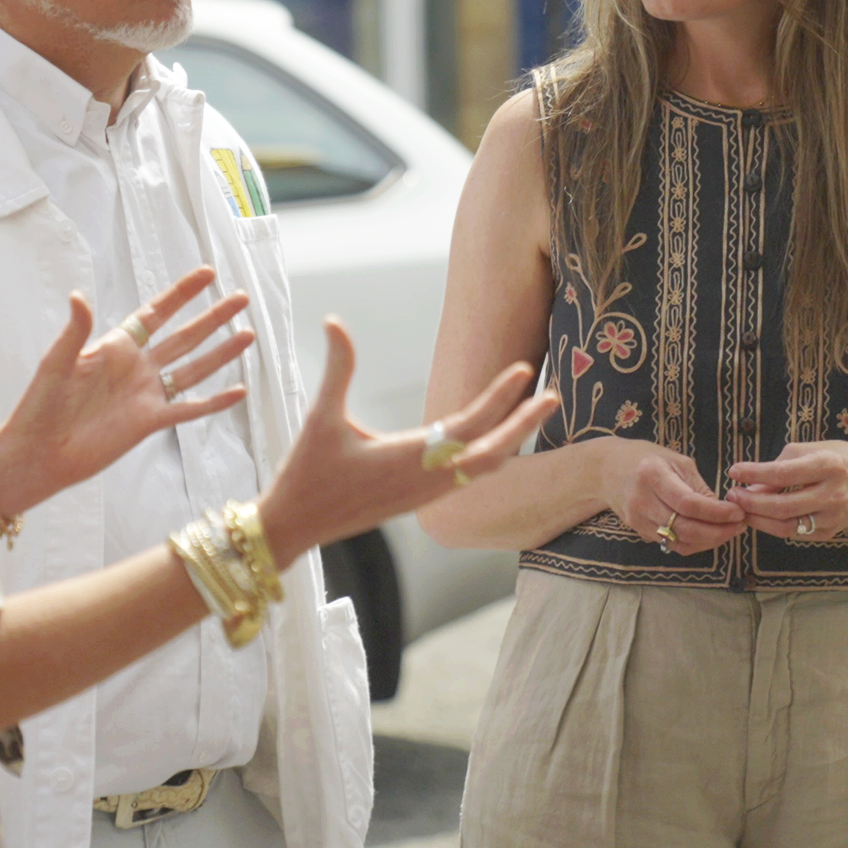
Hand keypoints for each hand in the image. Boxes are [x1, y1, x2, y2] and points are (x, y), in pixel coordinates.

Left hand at [0, 267, 254, 514]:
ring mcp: (146, 394)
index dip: (181, 294)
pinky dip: (214, 402)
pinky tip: (238, 391)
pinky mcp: (150, 423)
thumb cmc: (41, 405)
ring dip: (220, 353)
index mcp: (115, 346)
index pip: (156, 313)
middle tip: (240, 298)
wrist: (40, 453)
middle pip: (183, 336)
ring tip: (248, 334)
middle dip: (212, 317)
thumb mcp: (56, 363)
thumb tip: (78, 295)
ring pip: (192, 369)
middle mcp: (136, 367)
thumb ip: (75, 331)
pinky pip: (188, 409)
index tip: (207, 274)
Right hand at [259, 318, 559, 560]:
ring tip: (531, 414)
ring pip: (483, 470)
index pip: (470, 424)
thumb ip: (337, 368)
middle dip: (524, 423)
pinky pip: (468, 480)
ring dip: (509, 441)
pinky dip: (489, 458)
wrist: (295, 527)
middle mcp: (427, 481)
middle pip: (492, 453)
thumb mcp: (320, 417)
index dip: (500, 396)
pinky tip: (494, 443)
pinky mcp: (419, 502)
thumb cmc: (306, 473)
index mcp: (410, 458)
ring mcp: (426, 496)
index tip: (524, 370)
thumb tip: (334, 321)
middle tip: (553, 395)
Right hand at [590, 437, 744, 554]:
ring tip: (730, 531)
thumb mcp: (675, 460)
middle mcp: (642, 500)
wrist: (606, 470)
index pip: (688, 503)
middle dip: (718, 531)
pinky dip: (695, 544)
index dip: (717, 513)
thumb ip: (698, 486)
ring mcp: (637, 520)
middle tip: (740, 525)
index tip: (738, 512)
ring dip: (710, 541)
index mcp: (651, 475)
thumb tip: (725, 510)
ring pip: (679, 542)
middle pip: (684, 528)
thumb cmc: (645, 458)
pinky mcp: (639, 532)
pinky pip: (671, 545)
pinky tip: (710, 535)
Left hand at [722, 439, 847, 540]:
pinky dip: (772, 526)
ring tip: (740, 508)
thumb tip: (750, 485)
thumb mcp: (810, 451)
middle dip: (751, 502)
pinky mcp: (829, 532)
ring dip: (757, 519)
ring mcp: (832, 517)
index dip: (754, 474)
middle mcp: (832, 494)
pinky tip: (760, 516)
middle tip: (732, 495)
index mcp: (828, 466)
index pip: (782, 474)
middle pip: (782, 506)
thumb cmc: (837, 459)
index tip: (733, 471)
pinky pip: (794, 533)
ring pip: (786, 526)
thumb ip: (780, 465)